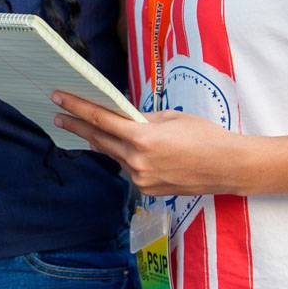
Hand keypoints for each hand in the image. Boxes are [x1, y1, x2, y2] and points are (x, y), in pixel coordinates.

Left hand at [53, 91, 244, 198]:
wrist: (229, 167)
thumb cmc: (205, 136)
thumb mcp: (171, 118)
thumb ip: (142, 120)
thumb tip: (123, 119)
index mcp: (143, 138)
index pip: (101, 120)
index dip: (76, 108)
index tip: (58, 98)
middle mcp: (137, 161)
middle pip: (99, 140)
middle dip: (77, 127)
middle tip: (58, 116)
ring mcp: (141, 179)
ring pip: (114, 156)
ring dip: (102, 142)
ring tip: (88, 130)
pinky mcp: (148, 190)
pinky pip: (129, 169)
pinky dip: (125, 157)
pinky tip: (128, 150)